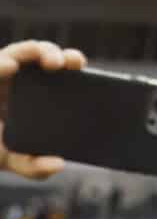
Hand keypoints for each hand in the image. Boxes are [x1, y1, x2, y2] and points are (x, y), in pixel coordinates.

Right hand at [0, 39, 89, 178]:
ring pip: (21, 52)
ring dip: (35, 51)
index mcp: (38, 96)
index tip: (86, 69)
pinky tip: (9, 67)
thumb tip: (59, 164)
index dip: (75, 68)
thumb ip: (35, 167)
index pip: (62, 76)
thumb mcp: (14, 160)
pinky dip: (2, 63)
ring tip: (47, 61)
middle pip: (45, 58)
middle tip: (71, 62)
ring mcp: (2, 74)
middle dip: (60, 56)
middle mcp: (21, 81)